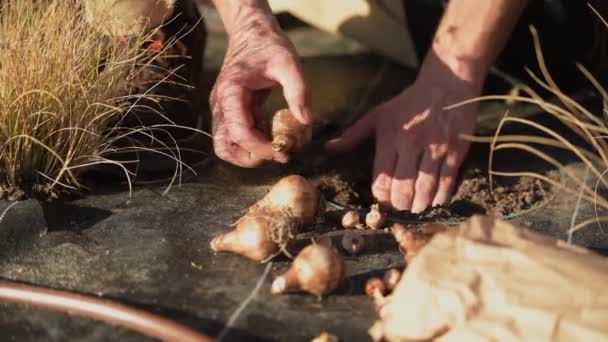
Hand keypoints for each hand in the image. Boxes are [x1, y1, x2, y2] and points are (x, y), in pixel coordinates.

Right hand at [210, 17, 310, 166]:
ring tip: (274, 146)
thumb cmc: (268, 45)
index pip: (239, 133)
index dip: (261, 148)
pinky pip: (236, 136)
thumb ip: (299, 91)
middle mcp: (221, 104)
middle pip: (225, 147)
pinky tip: (272, 132)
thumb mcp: (289, 63)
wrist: (251, 32)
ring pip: (226, 146)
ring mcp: (222, 109)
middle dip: (251, 157)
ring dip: (249, 154)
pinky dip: (253, 142)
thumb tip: (306, 122)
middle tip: (278, 154)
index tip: (283, 150)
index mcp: (231, 93)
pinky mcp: (230, 112)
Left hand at [326, 55, 481, 212]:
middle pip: (404, 188)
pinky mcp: (456, 151)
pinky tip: (434, 202)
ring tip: (414, 209)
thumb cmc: (409, 103)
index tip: (381, 203)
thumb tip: (329, 148)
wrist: (447, 85)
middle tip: (398, 210)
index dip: (381, 198)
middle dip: (399, 205)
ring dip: (419, 205)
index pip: (382, 178)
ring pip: (426, 188)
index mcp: (390, 137)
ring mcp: (436, 149)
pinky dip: (440, 197)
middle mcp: (412, 144)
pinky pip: (447, 182)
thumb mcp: (378, 115)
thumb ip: (353, 134)